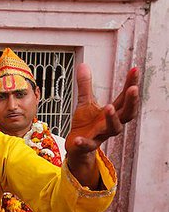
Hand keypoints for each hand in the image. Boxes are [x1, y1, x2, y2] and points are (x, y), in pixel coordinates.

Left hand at [65, 64, 138, 187]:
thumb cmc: (85, 124)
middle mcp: (111, 124)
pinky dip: (84, 142)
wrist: (76, 146)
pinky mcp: (89, 145)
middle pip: (127, 114)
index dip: (131, 84)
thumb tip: (83, 65)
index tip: (135, 69)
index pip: (125, 97)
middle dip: (131, 102)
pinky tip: (78, 139)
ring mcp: (101, 135)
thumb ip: (85, 85)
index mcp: (112, 112)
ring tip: (109, 106)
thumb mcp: (85, 102)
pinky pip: (88, 145)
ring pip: (114, 129)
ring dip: (112, 118)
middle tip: (133, 89)